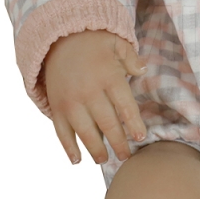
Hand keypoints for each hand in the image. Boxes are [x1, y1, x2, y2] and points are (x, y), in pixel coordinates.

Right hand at [43, 30, 147, 164]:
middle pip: (107, 124)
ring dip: (96, 149)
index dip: (134, 124)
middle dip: (118, 143)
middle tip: (126, 156)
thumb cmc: (94, 42)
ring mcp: (70, 101)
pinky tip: (77, 160)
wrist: (59, 38)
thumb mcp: (117, 42)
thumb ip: (131, 58)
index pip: (125, 106)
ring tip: (104, 160)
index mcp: (108, 77)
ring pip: (85, 132)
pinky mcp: (56, 107)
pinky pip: (61, 132)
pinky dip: (68, 147)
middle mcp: (89, 92)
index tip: (141, 137)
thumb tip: (143, 71)